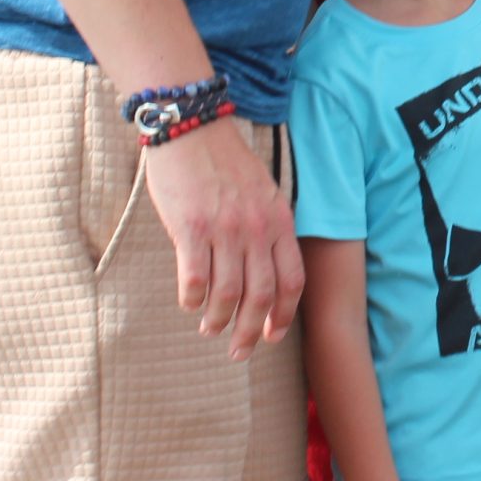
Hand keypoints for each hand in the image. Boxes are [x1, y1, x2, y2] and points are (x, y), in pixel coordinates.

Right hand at [137, 120, 301, 359]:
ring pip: (228, 294)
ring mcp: (225, 229)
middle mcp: (257, 228)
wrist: (192, 129)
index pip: (292, 279)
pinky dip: (192, 299)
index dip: (283, 315)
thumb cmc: (224, 162)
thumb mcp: (262, 192)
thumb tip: (261, 271)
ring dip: (219, 320)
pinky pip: (194, 279)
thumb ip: (266, 228)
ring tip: (209, 329)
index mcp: (278, 220)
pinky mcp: (191, 228)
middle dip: (251, 332)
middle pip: (261, 295)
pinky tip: (188, 303)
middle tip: (238, 351)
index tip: (272, 336)